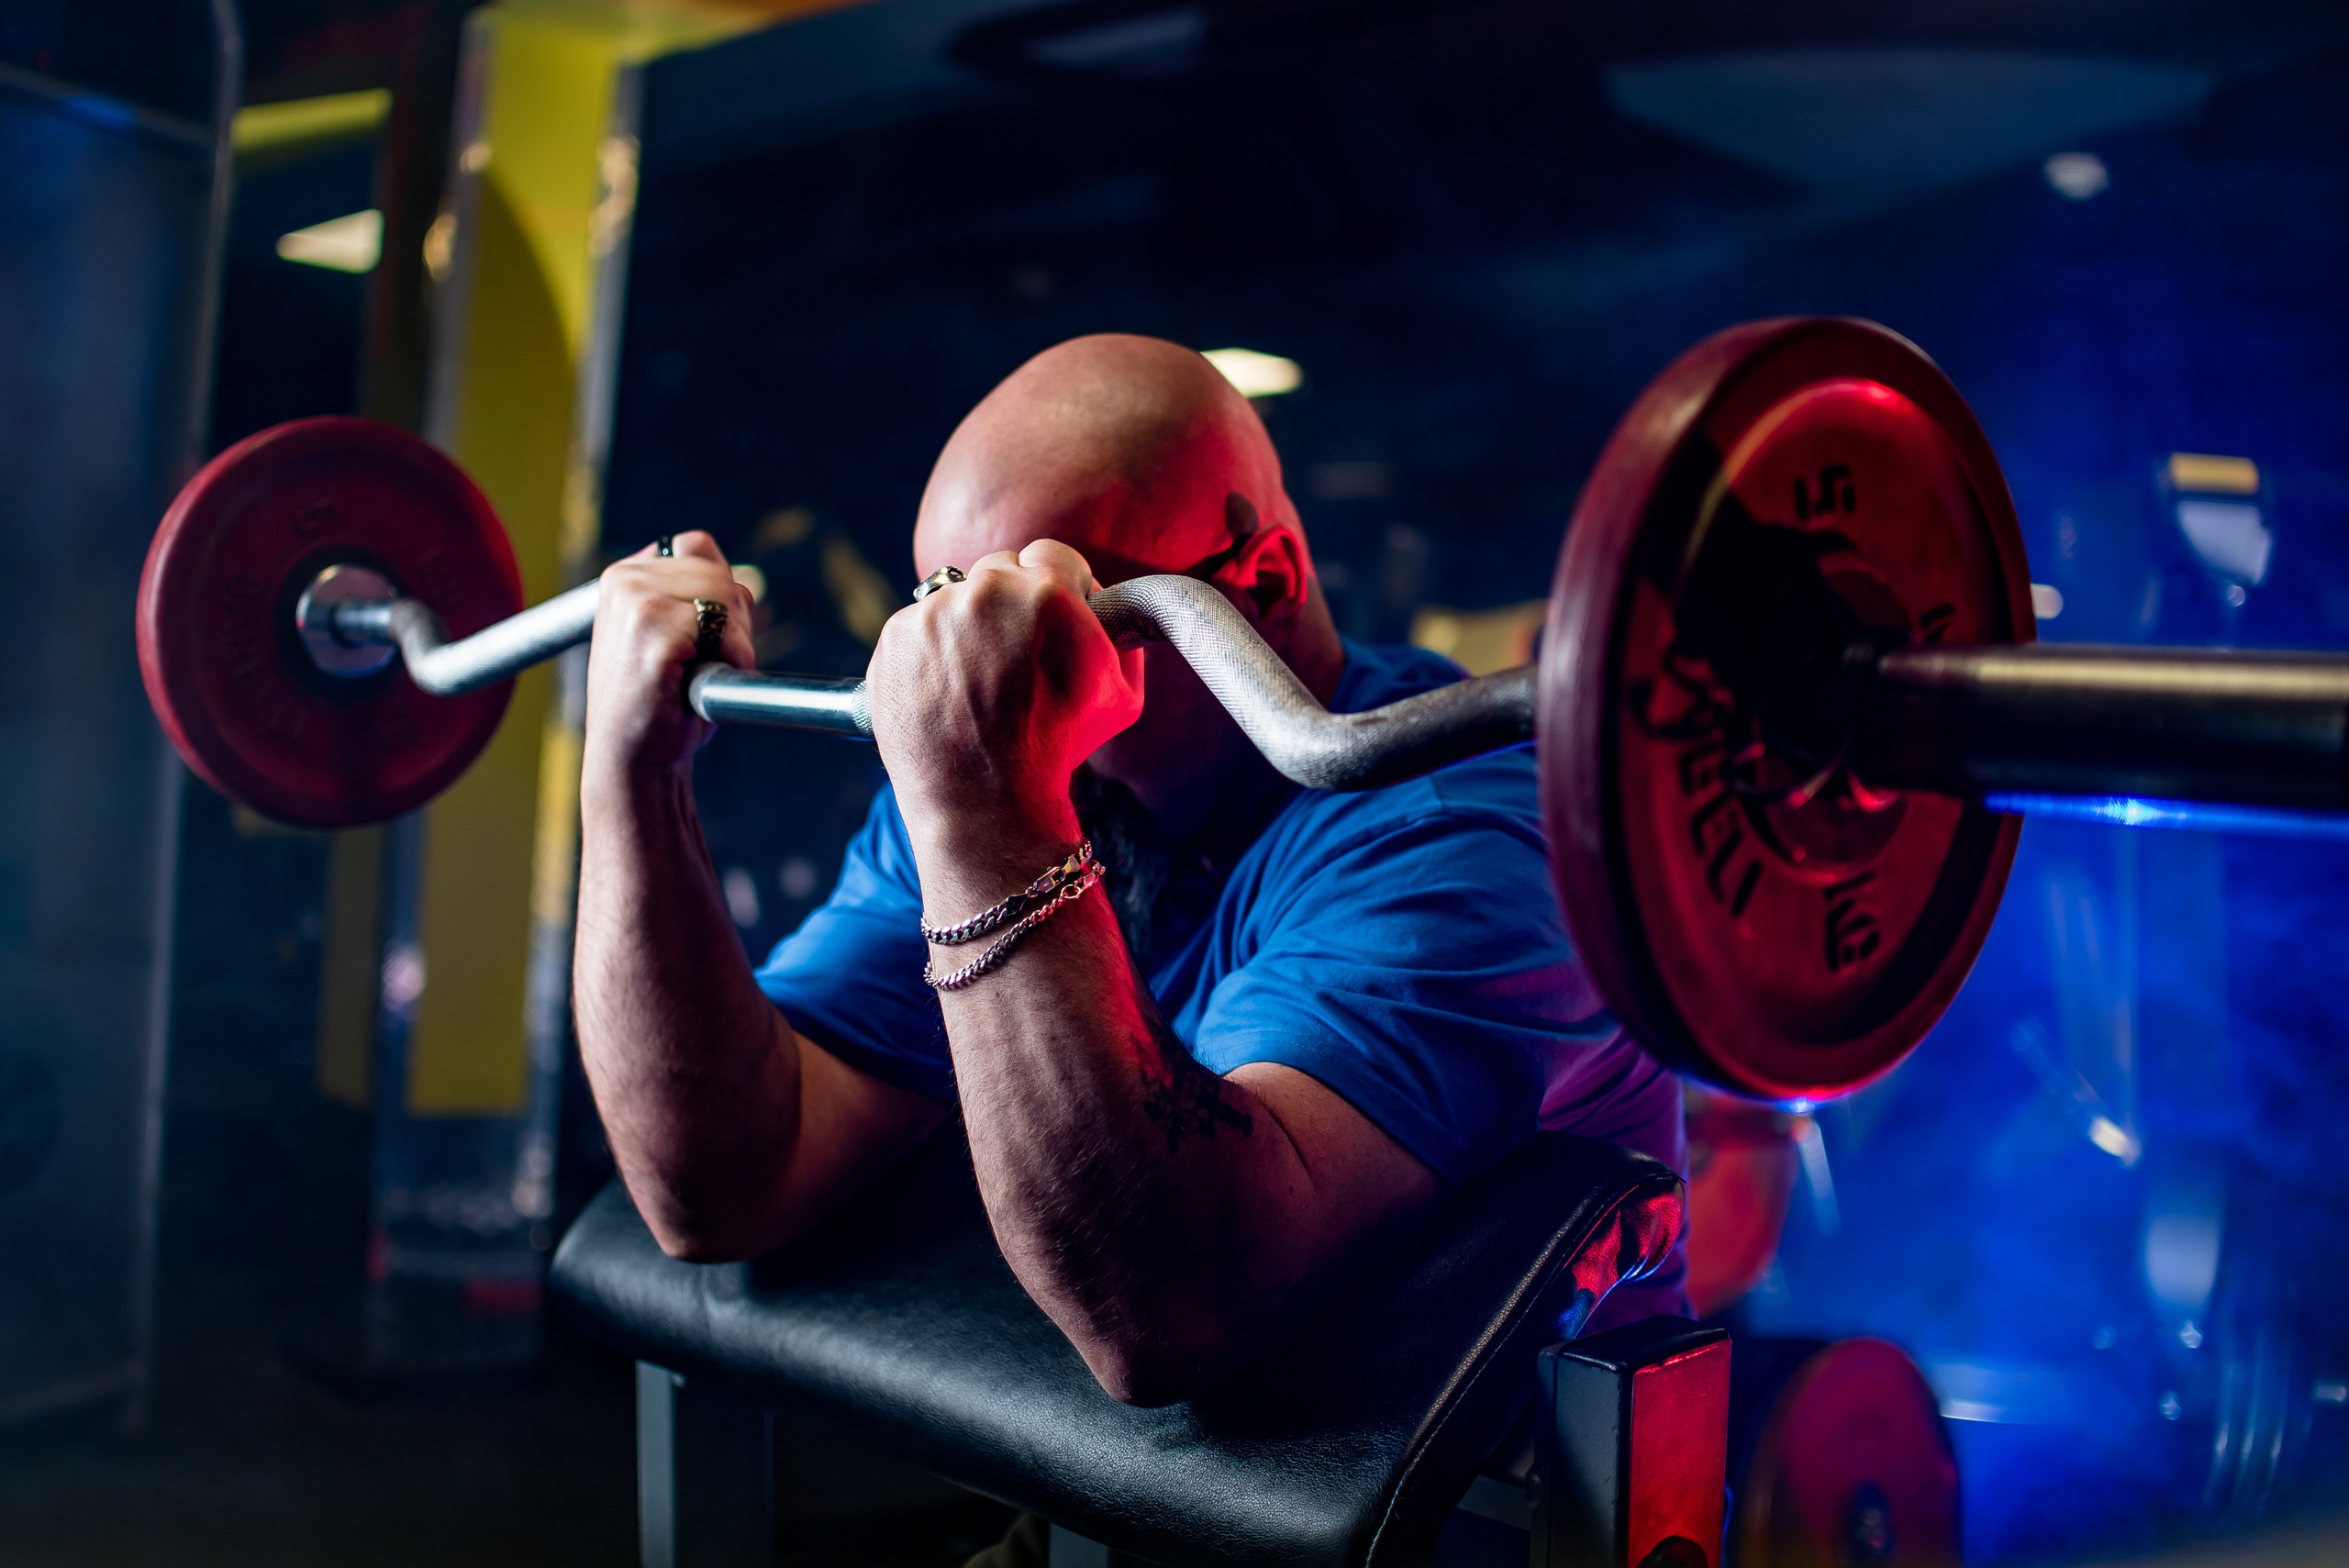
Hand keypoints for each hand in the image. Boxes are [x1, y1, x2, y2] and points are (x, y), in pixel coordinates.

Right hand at [582, 532, 756, 790]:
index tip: (706, 634)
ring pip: (724, 594)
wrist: (634, 759)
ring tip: (703, 672)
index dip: (720, 590)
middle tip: (711, 662)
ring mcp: (634, 601)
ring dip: (735, 639)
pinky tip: (699, 681)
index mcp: (625, 575)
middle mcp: (625, 579)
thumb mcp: (676, 635)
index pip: (700, 546)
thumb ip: (699, 596)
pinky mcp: (651, 629)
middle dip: (734, 619)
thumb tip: (745, 581)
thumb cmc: (662, 702)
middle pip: (719, 572)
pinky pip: (720, 624)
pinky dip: (730, 655)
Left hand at [868, 540, 1143, 837]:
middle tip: (1015, 658)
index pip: (1052, 555)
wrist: (982, 802)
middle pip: (999, 570)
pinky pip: (918, 628)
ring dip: (968, 628)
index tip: (1051, 622)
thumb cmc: (1056, 750)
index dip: (1058, 589)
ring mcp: (930, 614)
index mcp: (1044, 594)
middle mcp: (981, 592)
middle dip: (1010, 605)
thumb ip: (1120, 631)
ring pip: (955, 599)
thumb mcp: (1121, 693)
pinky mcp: (892, 639)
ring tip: (978, 684)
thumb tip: (1107, 603)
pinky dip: (931, 652)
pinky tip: (948, 692)